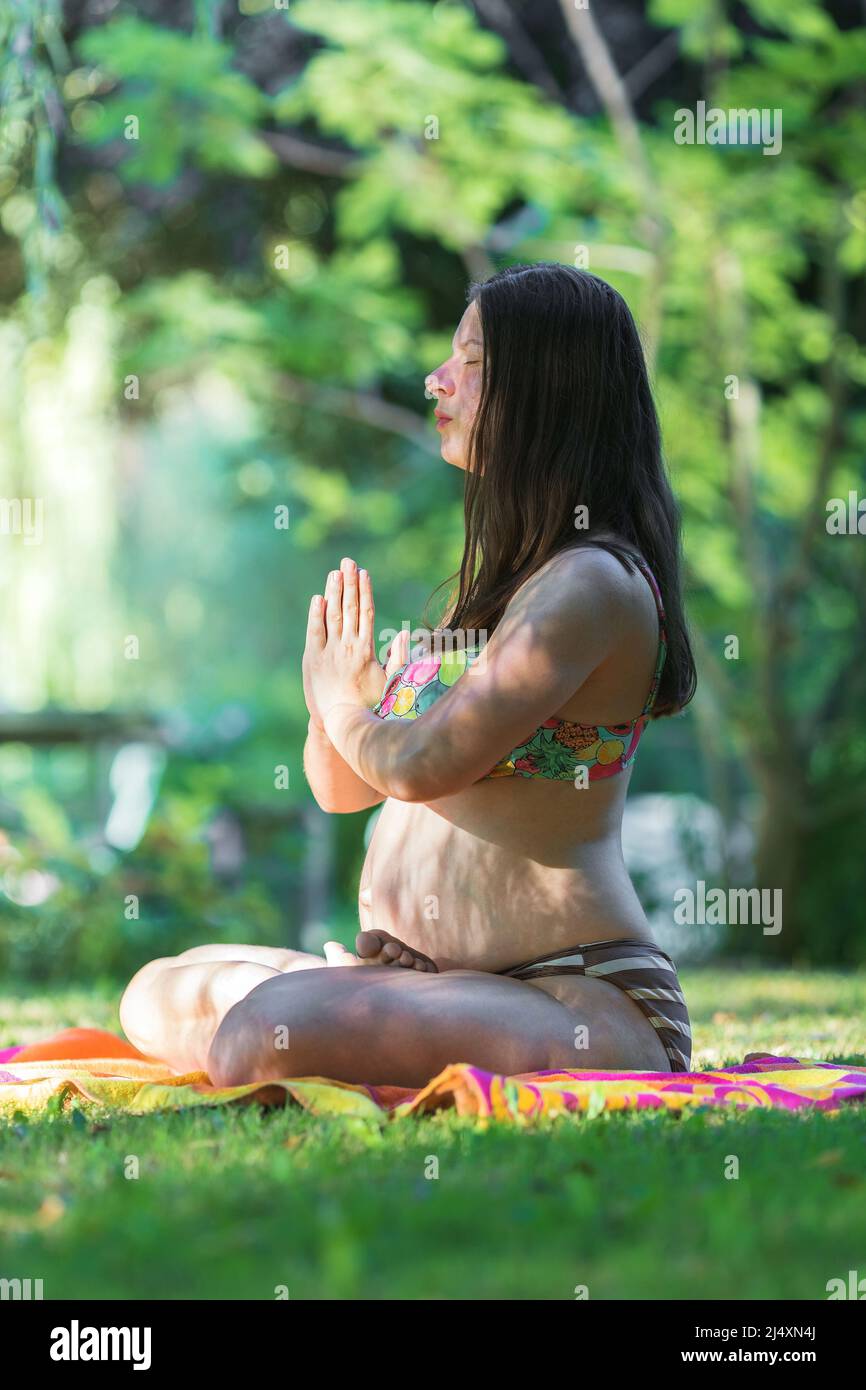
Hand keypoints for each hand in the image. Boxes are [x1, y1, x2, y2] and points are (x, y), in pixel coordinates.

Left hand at [303, 558, 391, 724]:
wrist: (341, 723)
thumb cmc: (370, 705)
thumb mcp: (390, 681)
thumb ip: (397, 656)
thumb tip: (402, 633)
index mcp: (366, 650)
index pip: (365, 613)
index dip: (364, 591)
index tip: (363, 573)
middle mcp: (347, 647)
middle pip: (349, 608)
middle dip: (348, 583)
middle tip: (347, 562)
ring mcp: (329, 652)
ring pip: (332, 615)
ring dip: (333, 592)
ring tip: (334, 572)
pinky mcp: (312, 660)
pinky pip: (314, 632)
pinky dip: (315, 615)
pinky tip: (318, 598)